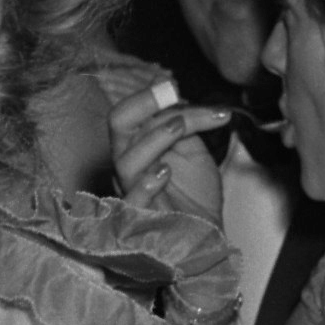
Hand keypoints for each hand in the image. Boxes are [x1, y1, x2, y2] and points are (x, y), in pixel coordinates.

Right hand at [108, 79, 229, 219]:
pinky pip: (132, 201)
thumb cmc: (194, 198)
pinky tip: (165, 171)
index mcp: (136, 147)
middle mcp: (127, 166)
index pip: (132, 113)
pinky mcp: (140, 220)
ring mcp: (130, 191)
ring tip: (180, 126)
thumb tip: (181, 101)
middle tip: (174, 93)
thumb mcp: (193, 153)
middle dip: (144, 103)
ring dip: (155, 137)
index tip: (176, 87)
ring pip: (126, 158)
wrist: (206, 237)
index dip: (149, 97)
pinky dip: (147, 184)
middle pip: (118, 125)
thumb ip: (185, 127)